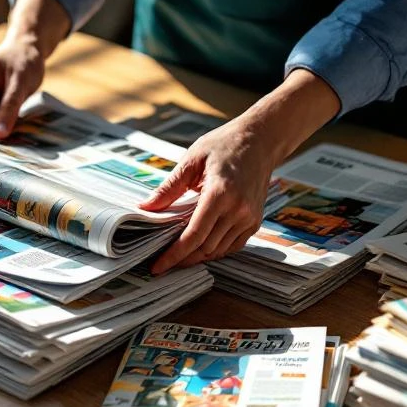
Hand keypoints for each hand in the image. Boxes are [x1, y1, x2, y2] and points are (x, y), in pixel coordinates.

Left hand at [141, 69, 341, 273]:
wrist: (261, 140)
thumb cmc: (225, 144)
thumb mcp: (191, 160)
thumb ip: (169, 188)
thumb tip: (145, 208)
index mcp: (220, 193)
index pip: (193, 235)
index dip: (173, 255)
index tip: (157, 267)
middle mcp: (238, 209)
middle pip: (205, 248)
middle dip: (182, 259)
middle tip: (161, 262)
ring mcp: (249, 217)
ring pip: (218, 250)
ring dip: (197, 256)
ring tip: (177, 255)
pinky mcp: (255, 221)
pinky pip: (232, 246)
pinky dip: (214, 250)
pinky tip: (199, 247)